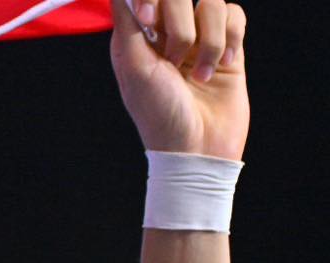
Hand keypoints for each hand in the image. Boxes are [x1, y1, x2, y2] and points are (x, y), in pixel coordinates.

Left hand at [111, 0, 249, 160]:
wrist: (197, 147)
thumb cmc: (159, 114)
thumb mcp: (135, 68)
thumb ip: (128, 24)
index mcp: (137, 37)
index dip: (152, 0)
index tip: (150, 22)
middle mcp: (167, 33)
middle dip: (181, 27)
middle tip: (174, 58)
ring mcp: (199, 38)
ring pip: (212, 4)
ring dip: (209, 42)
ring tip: (200, 75)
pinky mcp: (228, 46)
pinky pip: (235, 15)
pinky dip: (230, 41)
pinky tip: (223, 67)